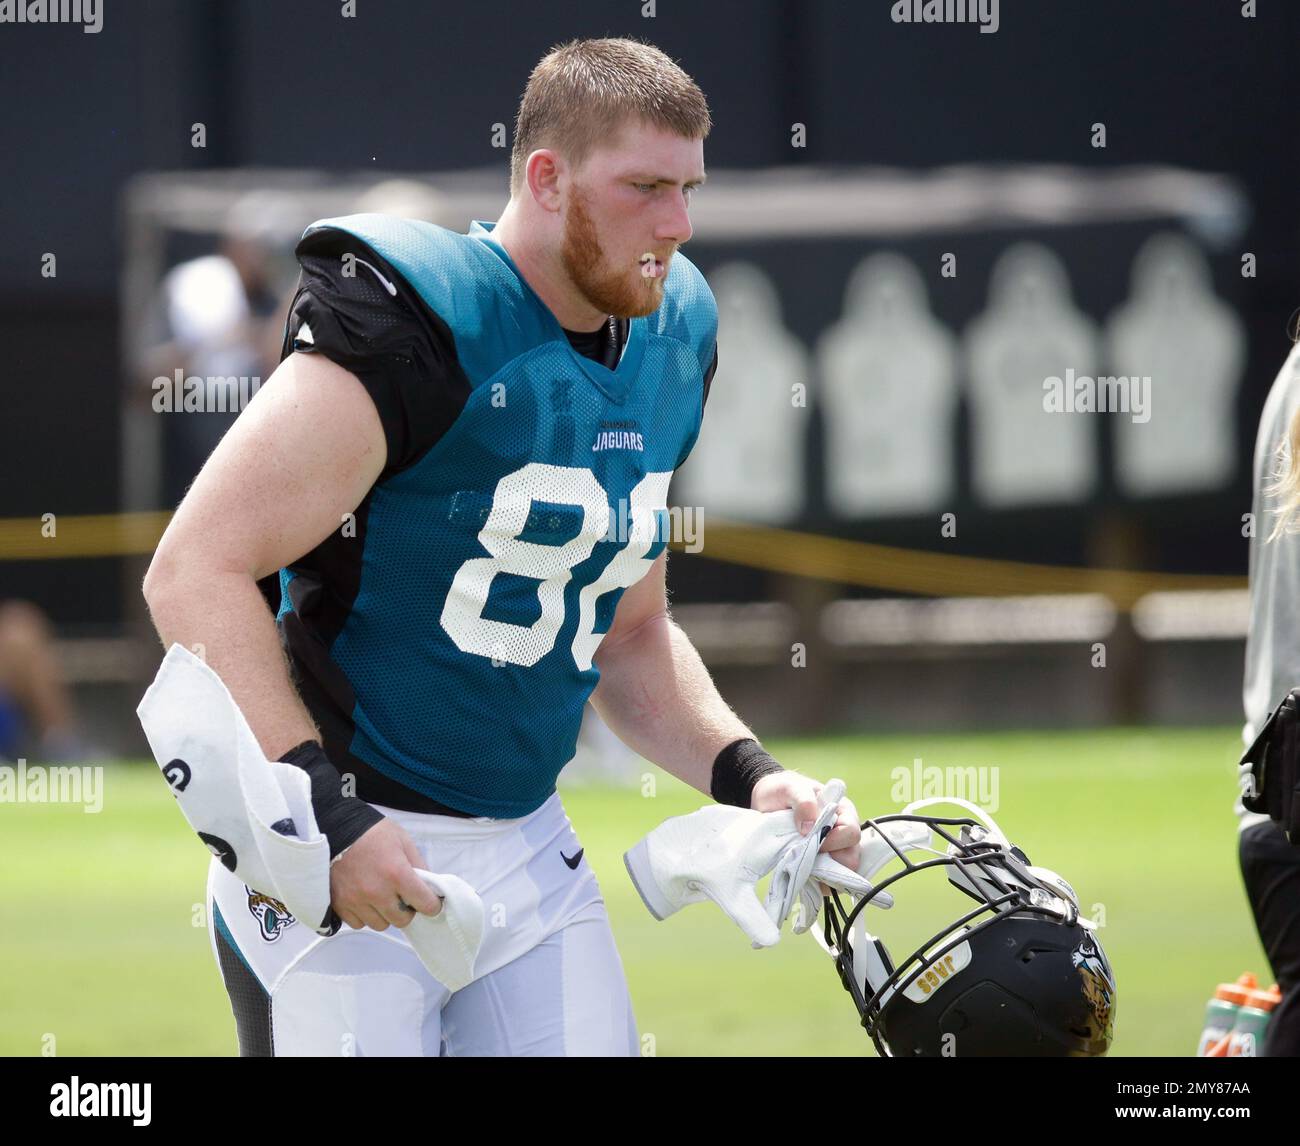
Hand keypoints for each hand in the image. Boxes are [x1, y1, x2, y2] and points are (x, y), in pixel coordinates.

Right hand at [329, 818, 443, 930]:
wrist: (335, 828)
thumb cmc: (371, 831)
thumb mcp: (403, 840)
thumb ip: (418, 864)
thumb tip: (429, 886)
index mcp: (397, 874)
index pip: (425, 904)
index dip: (432, 904)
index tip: (431, 902)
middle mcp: (377, 892)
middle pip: (402, 920)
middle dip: (407, 910)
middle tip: (403, 897)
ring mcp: (356, 901)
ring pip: (380, 924)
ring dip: (385, 914)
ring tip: (381, 896)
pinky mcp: (339, 905)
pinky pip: (359, 923)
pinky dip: (364, 915)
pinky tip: (364, 899)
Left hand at [751, 770, 861, 890]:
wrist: (766, 800)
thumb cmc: (784, 790)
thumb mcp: (791, 788)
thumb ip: (804, 801)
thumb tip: (810, 827)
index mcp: (842, 812)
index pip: (851, 832)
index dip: (835, 841)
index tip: (814, 841)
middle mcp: (841, 833)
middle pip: (851, 857)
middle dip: (833, 864)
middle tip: (809, 860)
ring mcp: (830, 851)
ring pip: (840, 873)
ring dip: (823, 876)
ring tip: (803, 871)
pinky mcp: (818, 864)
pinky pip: (825, 881)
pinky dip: (815, 883)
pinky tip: (801, 878)